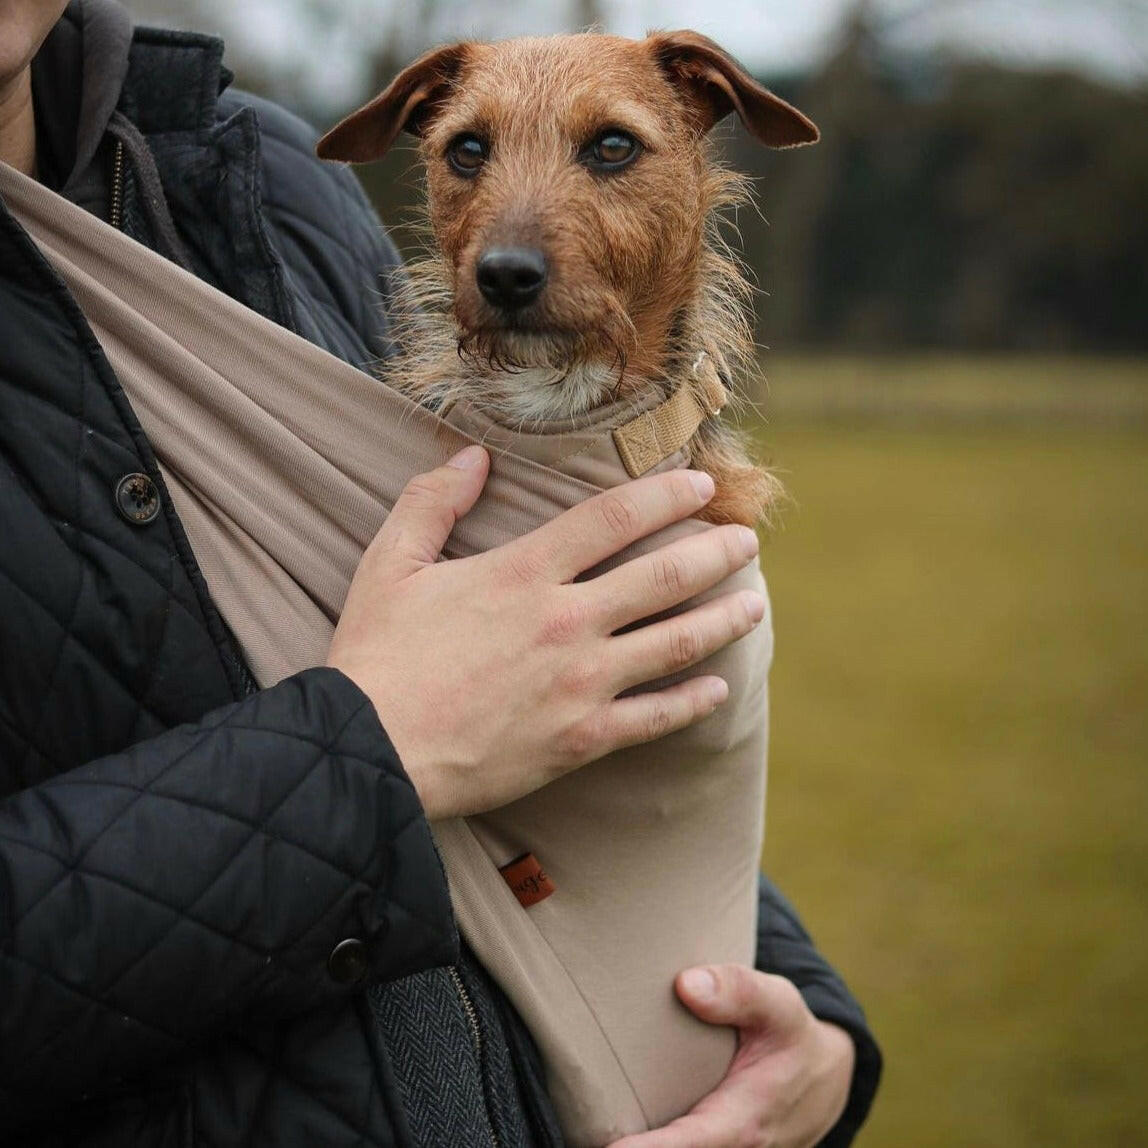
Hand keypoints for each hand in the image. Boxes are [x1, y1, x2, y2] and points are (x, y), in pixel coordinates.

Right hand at [327, 445, 764, 818]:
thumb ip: (432, 500)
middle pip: (664, 576)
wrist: (372, 750)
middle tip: (748, 541)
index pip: (615, 516)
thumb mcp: (389, 563)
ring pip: (676, 643)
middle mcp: (566, 621)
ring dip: (724, 619)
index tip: (701, 482)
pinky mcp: (582, 739)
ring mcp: (581, 683)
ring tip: (755, 604)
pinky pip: (655, 718)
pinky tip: (720, 688)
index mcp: (523, 572)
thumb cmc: (377, 655)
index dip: (666, 493)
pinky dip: (694, 701)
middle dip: (716, 552)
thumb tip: (474, 455)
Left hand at [610, 965, 855, 1147]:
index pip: (691, 1143)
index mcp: (744, 1121)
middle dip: (632, 1147)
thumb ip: (738, 990)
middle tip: (582, 1130)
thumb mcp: (778, 1004)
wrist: (821, 1079)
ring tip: (587, 1128)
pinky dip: (648, 1140)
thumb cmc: (790, 1035)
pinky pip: (682, 1147)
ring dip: (637, 1142)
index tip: (608, 1145)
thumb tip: (686, 984)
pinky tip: (613, 1126)